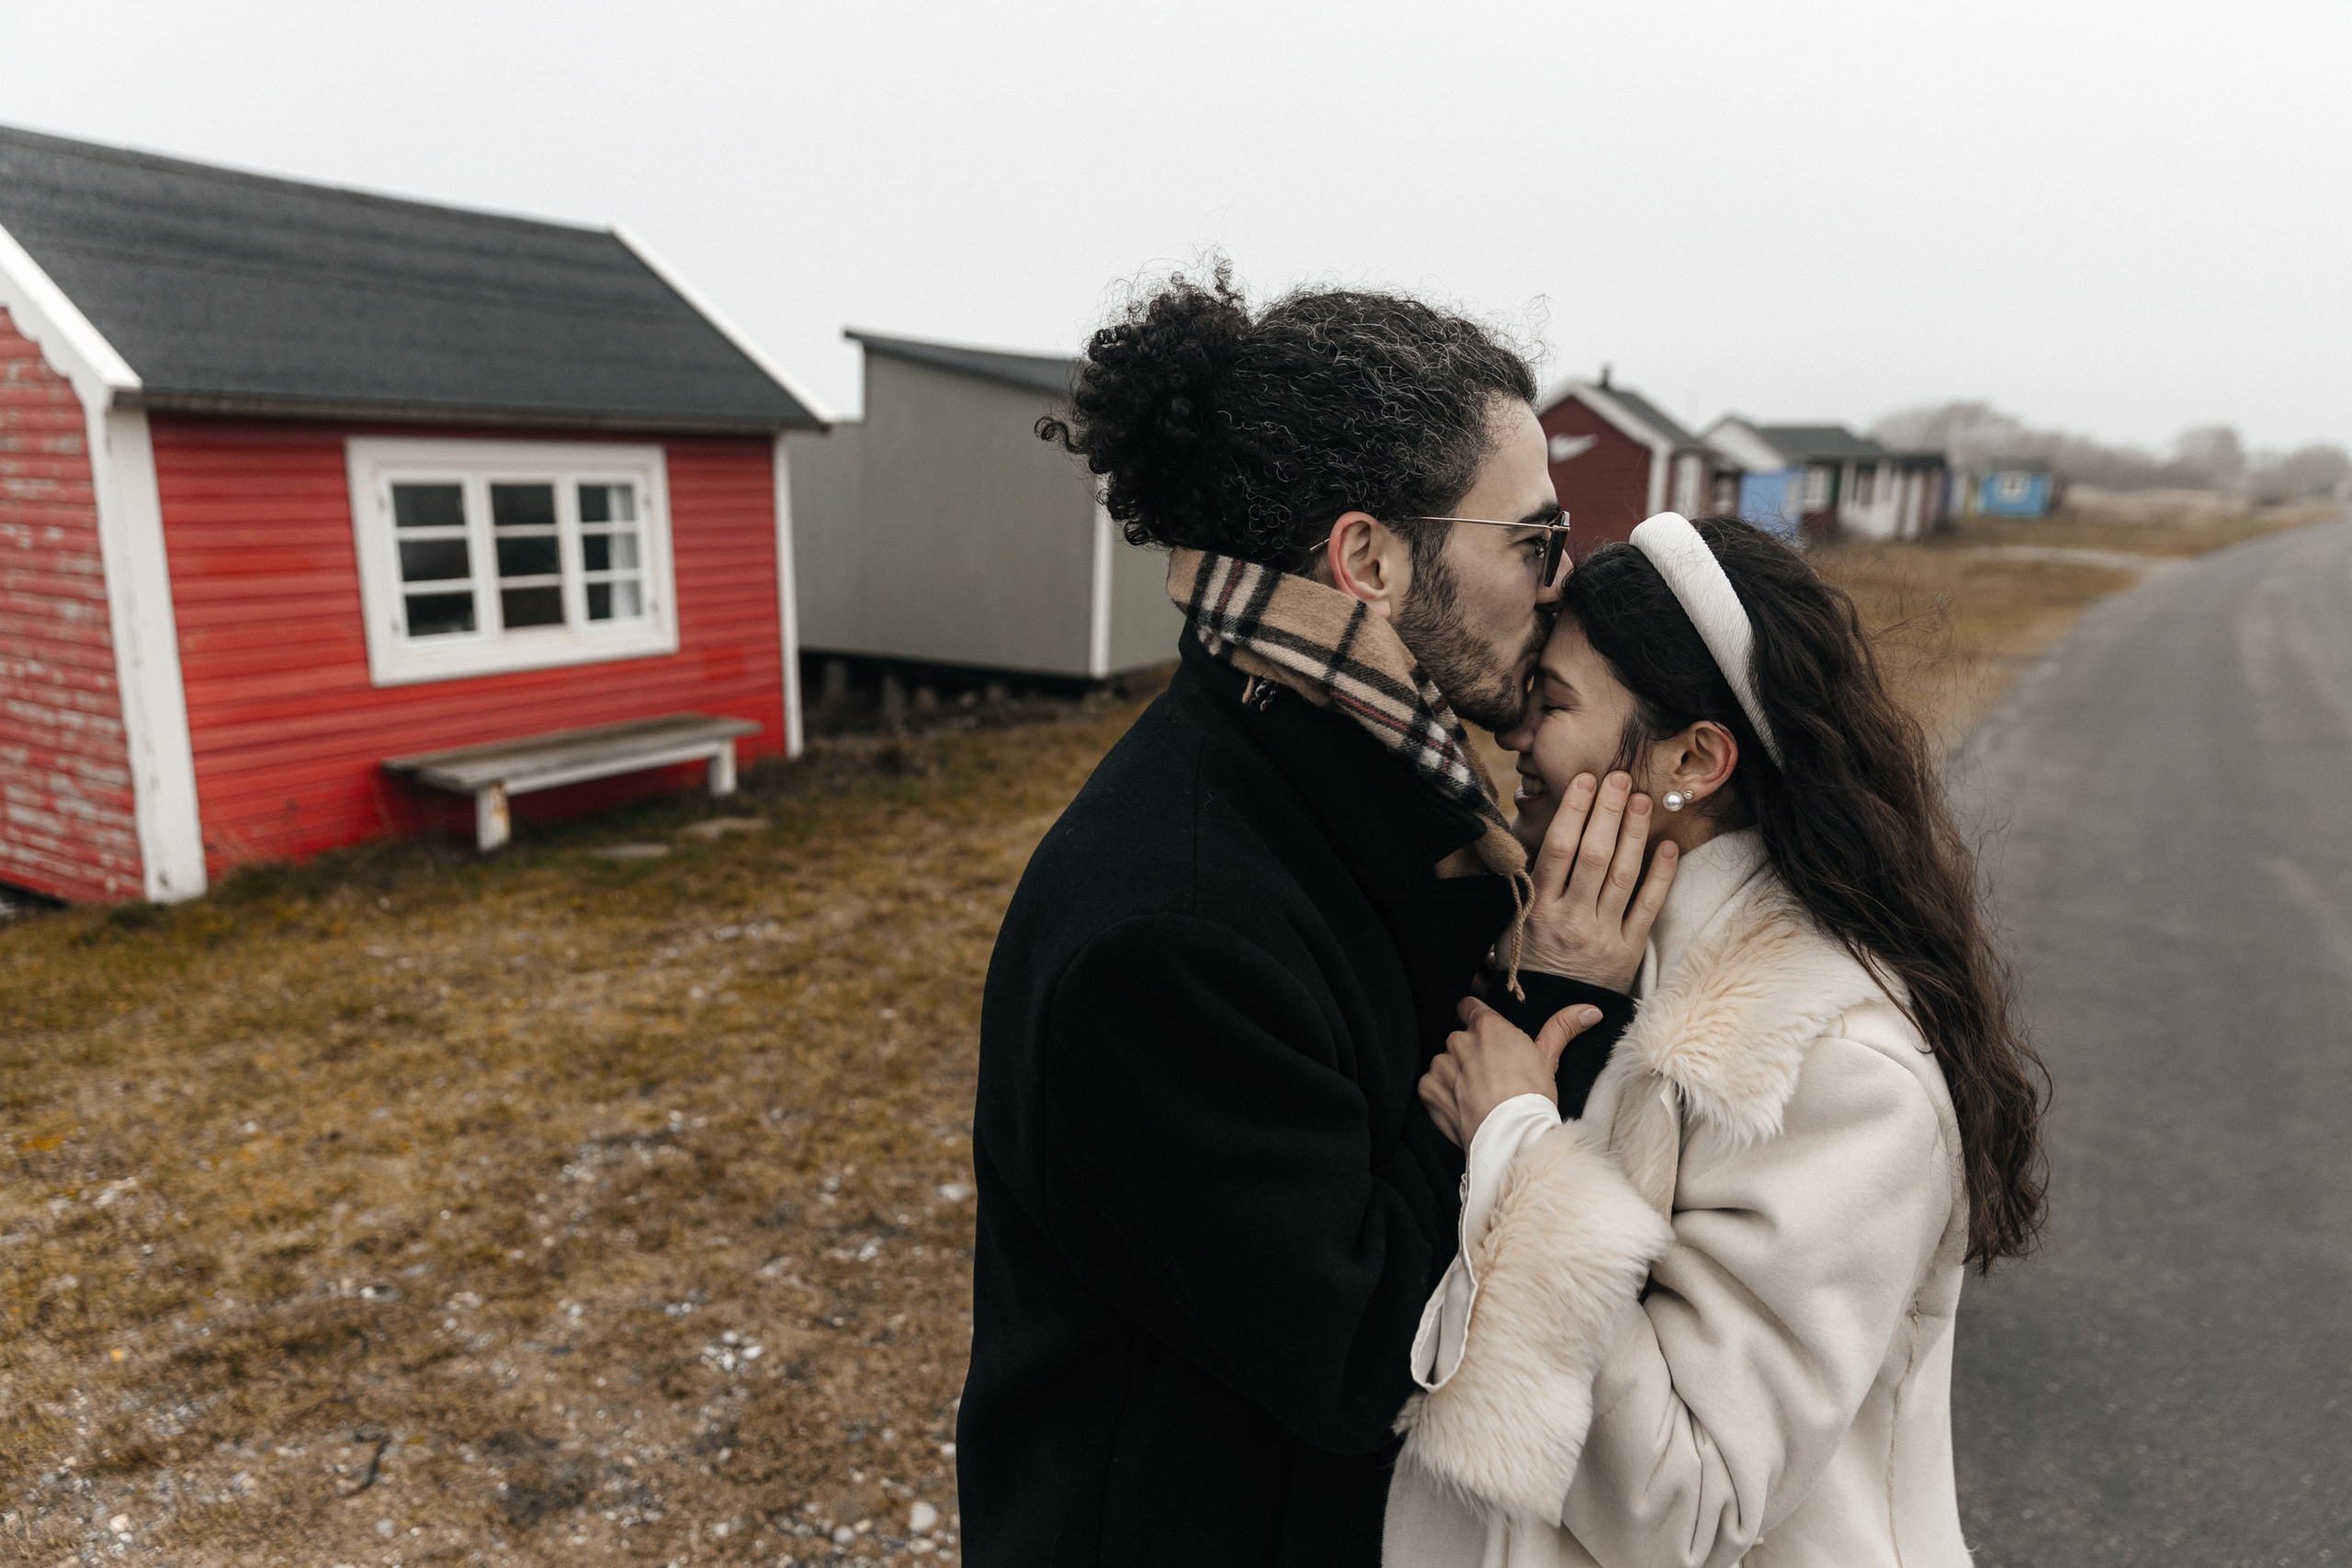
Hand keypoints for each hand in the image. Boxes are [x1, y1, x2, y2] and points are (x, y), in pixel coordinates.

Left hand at [1418, 997, 1601, 1146]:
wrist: (1512, 1140)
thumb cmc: (1532, 1099)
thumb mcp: (1549, 1059)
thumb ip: (1562, 1027)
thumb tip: (1590, 1010)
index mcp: (1488, 1027)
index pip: (1469, 1006)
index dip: (1475, 1017)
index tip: (1483, 1033)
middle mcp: (1460, 1041)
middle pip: (1459, 1038)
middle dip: (1470, 1052)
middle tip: (1491, 1075)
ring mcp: (1442, 1065)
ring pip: (1444, 1062)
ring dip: (1454, 1073)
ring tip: (1478, 1094)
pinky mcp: (1429, 1089)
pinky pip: (1430, 1084)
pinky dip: (1441, 1093)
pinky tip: (1462, 1106)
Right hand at [1519, 771, 1677, 992]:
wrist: (1547, 1014)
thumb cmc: (1527, 962)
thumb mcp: (1509, 924)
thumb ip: (1523, 884)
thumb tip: (1529, 835)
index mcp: (1538, 909)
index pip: (1559, 849)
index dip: (1574, 810)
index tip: (1586, 780)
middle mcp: (1571, 919)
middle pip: (1594, 855)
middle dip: (1609, 811)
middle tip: (1620, 777)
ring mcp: (1603, 935)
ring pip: (1623, 875)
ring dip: (1634, 833)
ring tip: (1643, 800)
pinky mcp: (1628, 951)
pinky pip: (1647, 907)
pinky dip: (1660, 876)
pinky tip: (1668, 846)